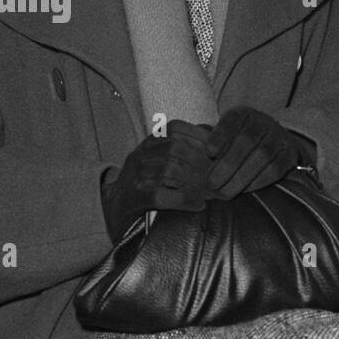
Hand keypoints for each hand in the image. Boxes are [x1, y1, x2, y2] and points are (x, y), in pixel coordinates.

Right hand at [101, 121, 214, 241]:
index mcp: (149, 141)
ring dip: (197, 182)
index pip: (177, 129)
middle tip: (222, 178)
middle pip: (176, 149)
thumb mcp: (164, 157)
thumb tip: (213, 129)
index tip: (222, 154)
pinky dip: (183, 200)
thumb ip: (186, 144)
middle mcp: (139, 153)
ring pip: (169, 170)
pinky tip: (198, 205)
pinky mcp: (132, 197)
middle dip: (203, 163)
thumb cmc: (149, 182)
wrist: (116, 209)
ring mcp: (134, 175)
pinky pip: (159, 195)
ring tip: (214, 193)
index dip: (202, 139)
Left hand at [204, 106, 312, 198]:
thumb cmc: (241, 141)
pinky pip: (274, 170)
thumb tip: (198, 161)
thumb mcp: (227, 134)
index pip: (232, 120)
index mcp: (243, 114)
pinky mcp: (288, 155)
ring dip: (240, 177)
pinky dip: (257, 182)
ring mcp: (278, 137)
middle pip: (246, 141)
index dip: (220, 136)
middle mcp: (263, 122)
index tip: (208, 152)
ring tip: (224, 192)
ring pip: (261, 156)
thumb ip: (215, 143)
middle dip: (227, 165)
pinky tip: (243, 190)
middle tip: (211, 184)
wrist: (275, 141)